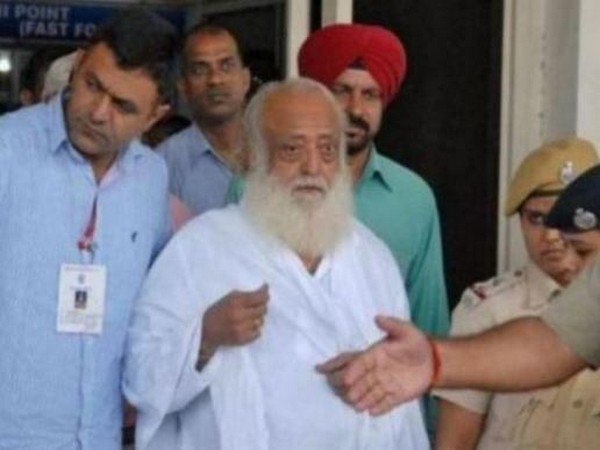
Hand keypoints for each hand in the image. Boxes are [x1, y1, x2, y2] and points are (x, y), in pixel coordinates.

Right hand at [199, 284, 268, 361]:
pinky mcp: (241, 339)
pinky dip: (254, 329)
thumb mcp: (229, 298)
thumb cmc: (218, 311)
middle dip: (262, 306)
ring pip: (261, 321)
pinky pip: (258, 333)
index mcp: (236, 301)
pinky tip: (247, 326)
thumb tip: (264, 289)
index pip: (259, 297)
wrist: (205, 331)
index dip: (265, 294)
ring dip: (257, 318)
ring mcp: (241, 328)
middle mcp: (239, 315)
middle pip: (263, 309)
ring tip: (248, 317)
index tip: (266, 291)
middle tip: (257, 305)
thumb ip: (246, 294)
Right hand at [317, 315, 432, 415]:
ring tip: (357, 406)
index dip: (352, 370)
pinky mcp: (396, 396)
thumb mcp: (406, 331)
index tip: (346, 378)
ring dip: (363, 400)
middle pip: (361, 380)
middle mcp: (377, 371)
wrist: (434, 360)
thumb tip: (377, 317)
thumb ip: (392, 325)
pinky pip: (386, 403)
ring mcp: (386, 384)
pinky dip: (379, 408)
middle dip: (353, 388)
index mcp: (375, 355)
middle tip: (348, 396)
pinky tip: (372, 412)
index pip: (360, 363)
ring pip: (371, 393)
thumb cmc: (417, 343)